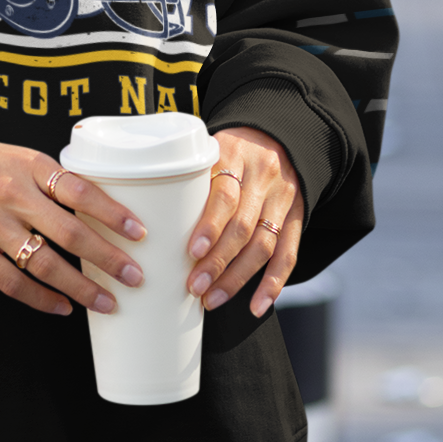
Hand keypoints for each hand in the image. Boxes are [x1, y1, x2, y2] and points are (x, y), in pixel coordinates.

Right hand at [0, 111, 147, 317]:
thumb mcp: (6, 152)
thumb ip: (40, 177)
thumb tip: (83, 205)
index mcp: (26, 165)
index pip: (82, 191)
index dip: (114, 214)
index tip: (140, 233)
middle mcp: (12, 194)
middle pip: (73, 234)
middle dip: (109, 260)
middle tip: (136, 277)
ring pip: (47, 264)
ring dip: (81, 288)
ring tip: (106, 303)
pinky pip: (10, 281)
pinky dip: (40, 298)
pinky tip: (60, 307)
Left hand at [187, 127, 303, 318]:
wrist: (275, 135)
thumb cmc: (228, 150)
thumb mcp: (208, 151)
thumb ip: (186, 179)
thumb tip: (146, 222)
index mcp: (235, 155)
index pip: (225, 194)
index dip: (210, 226)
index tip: (191, 252)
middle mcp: (263, 177)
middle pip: (243, 226)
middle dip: (218, 262)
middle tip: (195, 286)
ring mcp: (283, 199)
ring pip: (264, 245)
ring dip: (238, 278)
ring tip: (213, 299)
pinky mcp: (296, 217)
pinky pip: (288, 255)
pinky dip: (273, 284)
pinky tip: (257, 306)